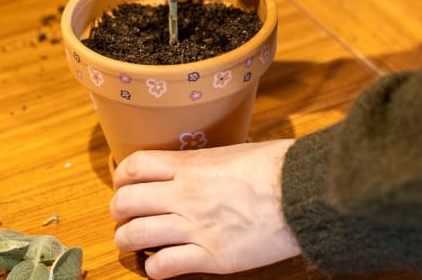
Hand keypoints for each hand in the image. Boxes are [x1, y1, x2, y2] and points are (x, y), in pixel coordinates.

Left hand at [110, 139, 300, 278]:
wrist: (302, 193)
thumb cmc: (277, 167)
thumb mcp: (234, 153)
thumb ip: (207, 163)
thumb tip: (200, 166)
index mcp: (190, 166)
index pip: (135, 167)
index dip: (122, 177)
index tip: (125, 185)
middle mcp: (184, 195)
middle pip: (126, 203)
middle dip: (119, 212)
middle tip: (126, 217)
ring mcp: (195, 227)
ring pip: (135, 235)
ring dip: (128, 240)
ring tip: (135, 243)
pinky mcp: (210, 257)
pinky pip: (163, 266)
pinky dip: (153, 268)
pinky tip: (159, 266)